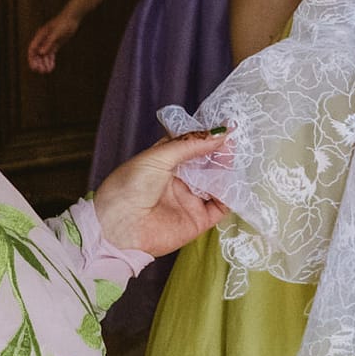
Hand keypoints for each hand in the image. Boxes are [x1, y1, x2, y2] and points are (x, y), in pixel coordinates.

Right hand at [26, 10, 80, 73]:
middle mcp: (43, 40)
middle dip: (38, 62)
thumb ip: (49, 43)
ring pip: (44, 55)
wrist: (72, 18)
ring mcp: (49, 42)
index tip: (34, 67)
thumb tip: (41, 53)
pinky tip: (51, 67)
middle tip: (40, 71)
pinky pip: (51, 54)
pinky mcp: (55, 44)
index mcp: (40, 36)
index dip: (32, 58)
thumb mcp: (56, 33)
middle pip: (37, 54)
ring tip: (47, 71)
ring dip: (44, 63)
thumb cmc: (63, 23)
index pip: (32, 49)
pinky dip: (50, 61)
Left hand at [93, 132, 232, 256]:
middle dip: (221, 151)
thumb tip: (221, 132)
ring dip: (228, 170)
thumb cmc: (128, 187)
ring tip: (236, 157)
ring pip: (218, 181)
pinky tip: (234, 181)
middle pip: (208, 162)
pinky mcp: (199, 220)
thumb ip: (191, 144)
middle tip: (235, 140)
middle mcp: (180, 179)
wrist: (117, 229)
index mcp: (166, 161)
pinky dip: (232, 194)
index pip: (193, 145)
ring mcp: (190, 199)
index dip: (208, 136)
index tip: (226, 125)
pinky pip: (222, 206)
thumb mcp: (158, 157)